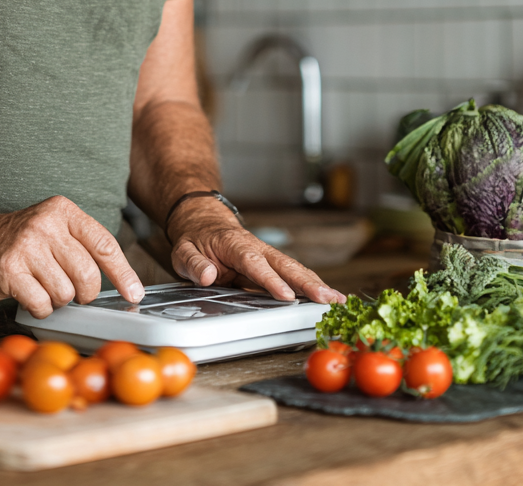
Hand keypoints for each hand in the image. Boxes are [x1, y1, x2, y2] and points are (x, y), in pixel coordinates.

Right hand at [0, 195, 144, 317]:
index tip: (134, 294)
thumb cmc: (16, 243)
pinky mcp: (9, 269)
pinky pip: (42, 304)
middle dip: (84, 293)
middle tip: (71, 292)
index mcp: (63, 210)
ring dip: (58, 300)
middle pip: (88, 275)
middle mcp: (46, 224)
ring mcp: (27, 245)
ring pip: (66, 293)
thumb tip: (121, 282)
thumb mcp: (51, 230)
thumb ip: (81, 246)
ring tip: (42, 287)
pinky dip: (40, 308)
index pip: (104, 244)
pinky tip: (28, 296)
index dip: (123, 273)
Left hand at [166, 199, 346, 304]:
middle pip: (284, 265)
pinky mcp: (271, 263)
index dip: (271, 280)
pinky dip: (311, 284)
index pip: (254, 263)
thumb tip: (208, 276)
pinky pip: (292, 273)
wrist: (203, 221)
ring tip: (338, 301)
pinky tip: (327, 297)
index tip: (286, 296)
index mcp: (234, 245)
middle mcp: (256, 247)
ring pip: (294, 268)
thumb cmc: (196, 238)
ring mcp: (266, 254)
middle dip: (307, 283)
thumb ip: (194, 263)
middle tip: (327, 299)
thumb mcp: (184, 251)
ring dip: (316, 284)